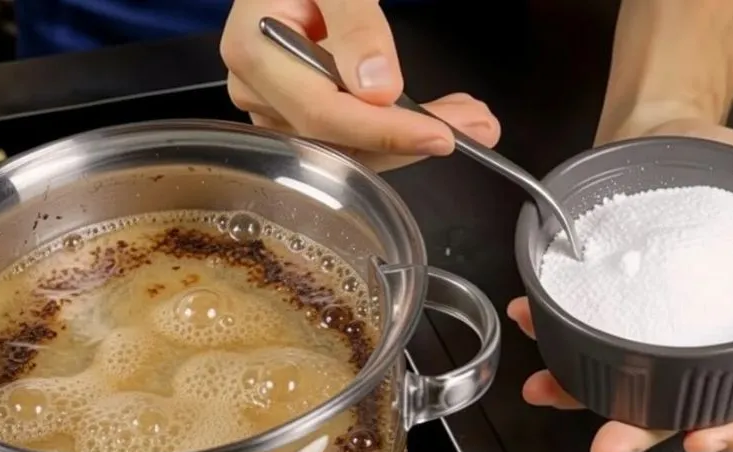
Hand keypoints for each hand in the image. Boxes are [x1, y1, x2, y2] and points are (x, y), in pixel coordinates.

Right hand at [220, 0, 499, 171]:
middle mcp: (257, 90)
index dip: (382, 130)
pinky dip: (395, 130)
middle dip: (409, 139)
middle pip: (336, 141)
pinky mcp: (296, 111)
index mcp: (253, 51)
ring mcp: (274, 105)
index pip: (321, 112)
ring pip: (347, 147)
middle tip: (479, 126)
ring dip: (410, 138)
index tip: (440, 135)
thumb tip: (377, 90)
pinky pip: (347, 136)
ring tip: (470, 121)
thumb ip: (355, 23)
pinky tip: (437, 120)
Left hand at [508, 117, 732, 451]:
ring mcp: (645, 331)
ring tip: (544, 388)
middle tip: (607, 444)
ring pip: (616, 385)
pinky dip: (548, 334)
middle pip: (675, 410)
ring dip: (575, 395)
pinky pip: (574, 335)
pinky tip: (531, 317)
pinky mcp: (602, 308)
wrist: (663, 134)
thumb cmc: (727, 162)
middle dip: (637, 432)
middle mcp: (694, 342)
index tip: (702, 438)